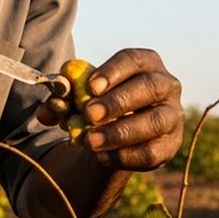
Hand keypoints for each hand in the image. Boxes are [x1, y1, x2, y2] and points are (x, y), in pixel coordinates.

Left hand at [37, 49, 184, 170]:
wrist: (117, 135)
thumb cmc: (100, 106)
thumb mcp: (81, 98)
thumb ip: (63, 100)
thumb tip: (46, 110)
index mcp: (146, 64)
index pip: (134, 60)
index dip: (113, 71)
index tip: (91, 86)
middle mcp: (166, 86)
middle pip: (149, 87)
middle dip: (118, 101)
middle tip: (90, 114)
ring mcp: (172, 116)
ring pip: (154, 122)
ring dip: (120, 132)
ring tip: (91, 142)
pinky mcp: (170, 146)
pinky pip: (151, 153)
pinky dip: (124, 156)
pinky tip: (102, 157)